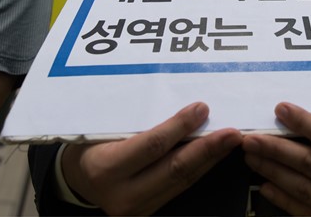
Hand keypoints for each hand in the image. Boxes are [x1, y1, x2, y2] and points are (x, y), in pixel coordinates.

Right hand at [62, 102, 241, 214]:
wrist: (77, 179)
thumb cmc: (90, 144)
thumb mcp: (104, 128)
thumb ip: (138, 122)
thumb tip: (181, 105)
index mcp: (106, 168)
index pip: (152, 146)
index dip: (180, 127)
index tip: (202, 108)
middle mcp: (122, 195)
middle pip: (174, 169)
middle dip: (207, 149)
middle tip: (233, 132)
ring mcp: (137, 209)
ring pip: (182, 182)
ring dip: (210, 160)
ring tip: (230, 141)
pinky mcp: (150, 212)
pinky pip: (180, 188)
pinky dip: (199, 169)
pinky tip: (214, 155)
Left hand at [242, 102, 310, 215]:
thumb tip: (305, 112)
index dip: (303, 122)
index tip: (280, 108)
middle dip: (276, 150)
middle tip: (251, 137)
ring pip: (306, 190)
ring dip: (274, 172)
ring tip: (253, 156)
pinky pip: (309, 213)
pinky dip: (285, 200)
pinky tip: (266, 185)